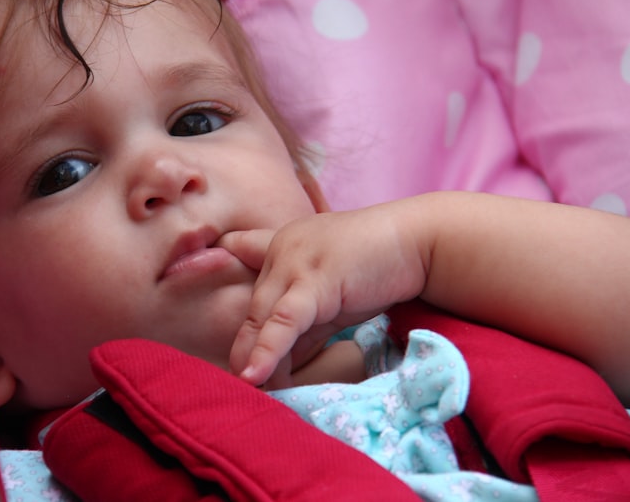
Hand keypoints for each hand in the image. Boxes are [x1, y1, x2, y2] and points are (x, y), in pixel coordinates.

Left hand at [219, 204, 427, 386]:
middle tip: (243, 383)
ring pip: (261, 315)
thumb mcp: (332, 298)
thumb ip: (304, 326)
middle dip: (246, 348)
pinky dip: (268, 349)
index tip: (208, 316)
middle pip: (252, 307)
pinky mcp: (314, 279)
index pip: (239, 260)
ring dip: (251, 355)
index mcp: (281, 246)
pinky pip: (284, 320)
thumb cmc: (379, 266)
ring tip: (243, 387)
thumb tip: (278, 365)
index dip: (222, 285)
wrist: (421, 242)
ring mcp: (294, 260)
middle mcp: (280, 249)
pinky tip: (254, 374)